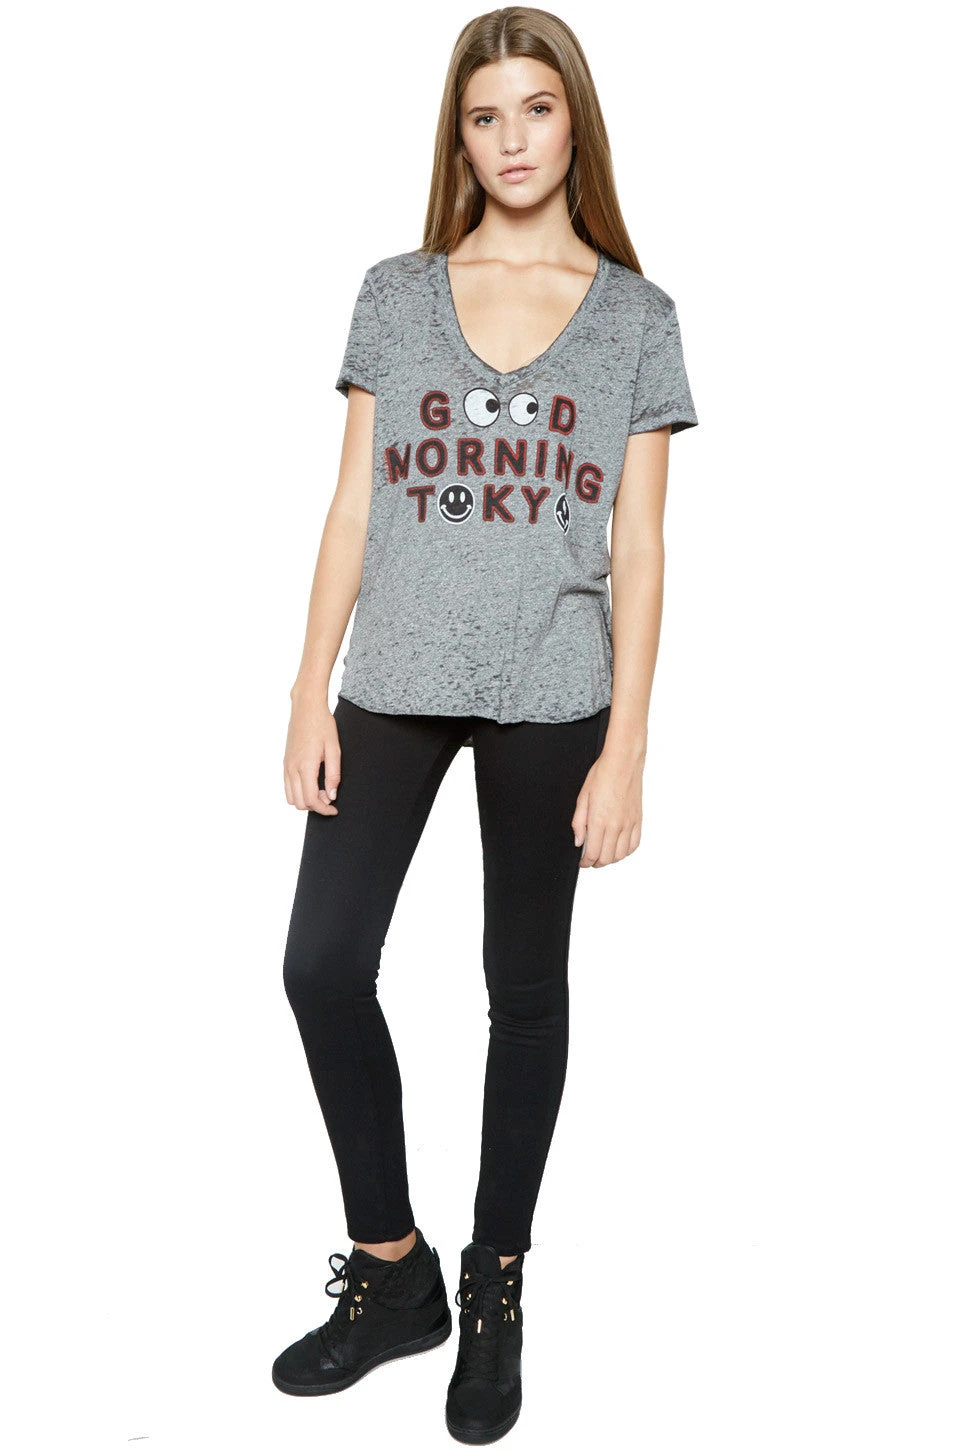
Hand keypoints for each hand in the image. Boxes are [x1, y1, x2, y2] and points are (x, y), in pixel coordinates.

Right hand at [284, 692, 340, 813]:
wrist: (306, 708)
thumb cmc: (322, 725)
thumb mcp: (334, 749)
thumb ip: (333, 775)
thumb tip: (332, 795)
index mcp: (305, 766)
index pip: (311, 800)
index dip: (324, 809)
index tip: (334, 808)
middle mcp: (292, 768)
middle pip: (299, 803)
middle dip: (316, 805)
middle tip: (329, 795)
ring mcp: (286, 766)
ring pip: (291, 798)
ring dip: (306, 799)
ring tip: (321, 789)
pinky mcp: (285, 763)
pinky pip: (287, 786)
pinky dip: (298, 791)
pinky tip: (311, 782)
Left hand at [571, 745, 643, 866]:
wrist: (623, 763)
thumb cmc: (603, 774)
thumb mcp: (582, 797)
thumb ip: (578, 822)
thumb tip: (578, 841)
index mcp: (599, 820)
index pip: (592, 853)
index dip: (585, 862)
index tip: (582, 862)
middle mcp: (616, 825)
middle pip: (607, 858)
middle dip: (596, 863)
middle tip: (590, 859)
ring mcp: (629, 823)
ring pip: (621, 855)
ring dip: (611, 859)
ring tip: (603, 855)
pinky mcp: (638, 820)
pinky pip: (634, 844)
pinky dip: (626, 851)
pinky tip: (619, 848)